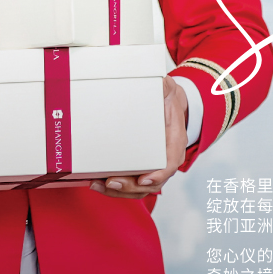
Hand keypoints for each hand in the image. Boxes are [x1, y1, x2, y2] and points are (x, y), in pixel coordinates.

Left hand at [91, 77, 191, 199]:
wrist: (169, 105)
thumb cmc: (166, 100)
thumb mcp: (168, 89)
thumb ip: (164, 87)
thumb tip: (162, 83)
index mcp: (174, 141)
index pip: (170, 163)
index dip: (158, 174)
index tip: (144, 180)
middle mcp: (166, 158)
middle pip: (152, 182)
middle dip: (130, 186)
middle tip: (111, 182)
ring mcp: (153, 165)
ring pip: (139, 188)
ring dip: (119, 191)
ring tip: (98, 185)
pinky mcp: (141, 167)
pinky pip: (131, 184)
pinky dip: (115, 187)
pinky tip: (97, 182)